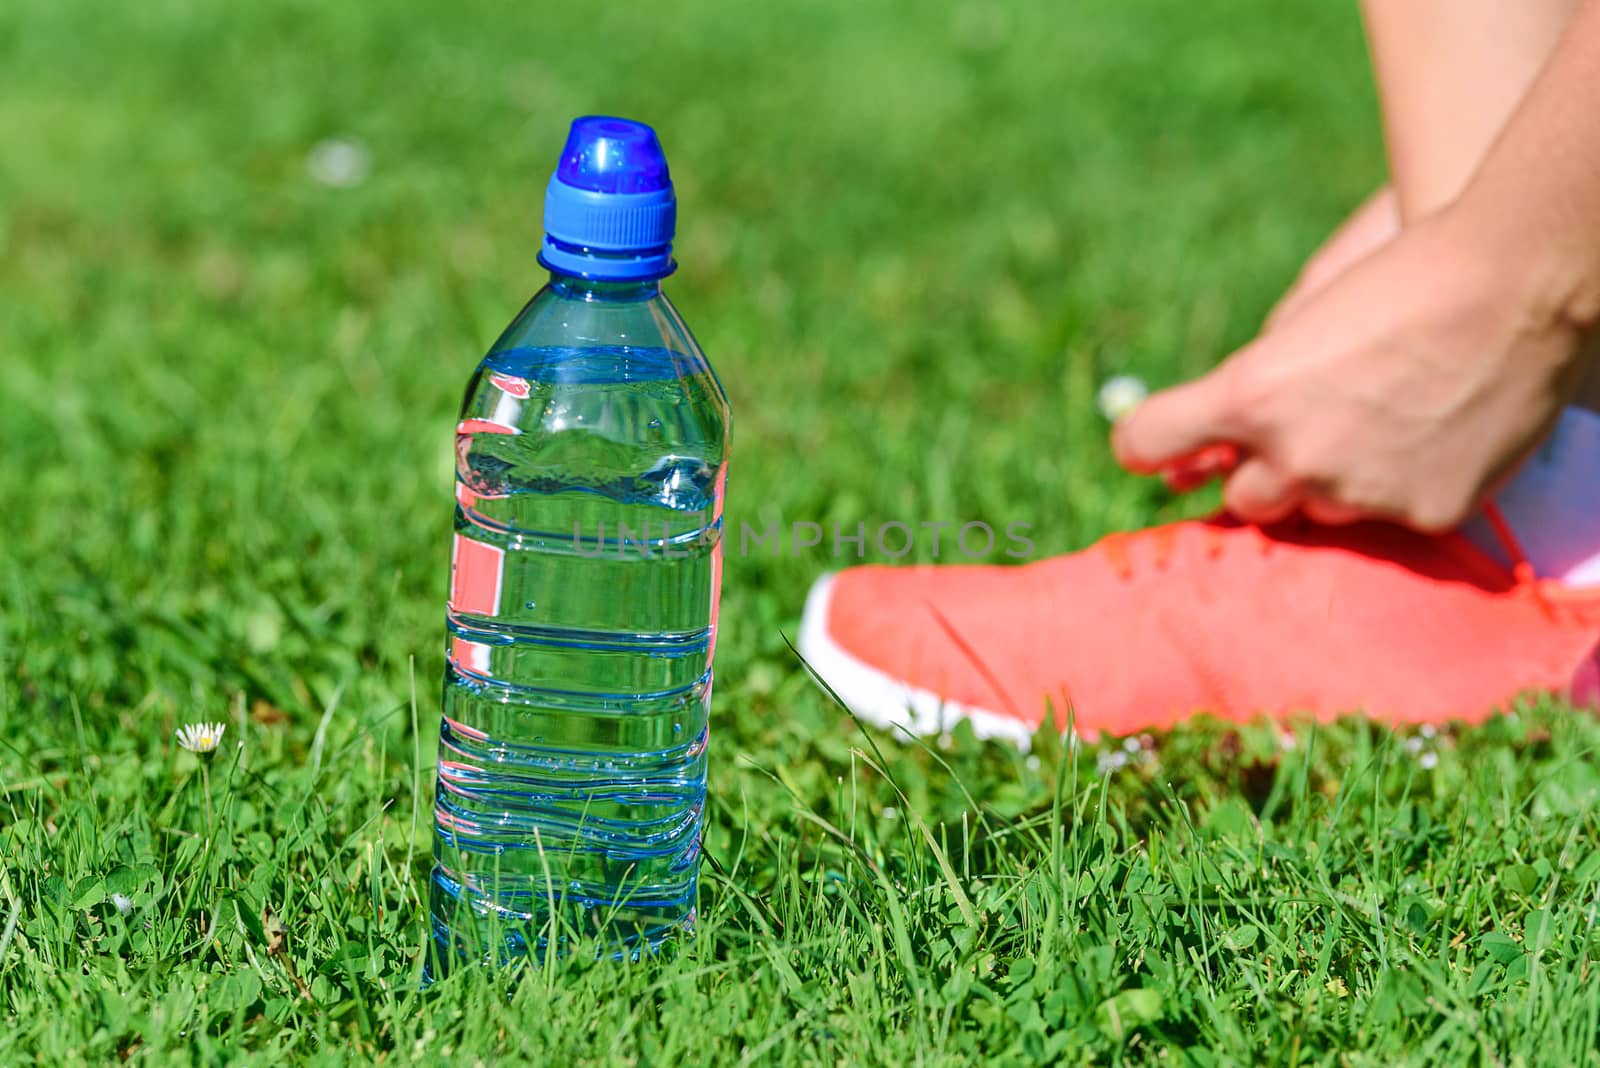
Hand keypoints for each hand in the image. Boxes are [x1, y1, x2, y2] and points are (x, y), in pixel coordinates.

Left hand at [1113, 210, 1589, 531]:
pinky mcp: (1423, 515)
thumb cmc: (1406, 281)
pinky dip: (1396, 492)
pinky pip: (1385, 524)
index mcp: (1249, 396)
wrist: (1526, 284)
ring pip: (1314, 516)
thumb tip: (1201, 441)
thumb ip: (1247, 383)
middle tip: (1301, 436)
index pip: (1147, 443)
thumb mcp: (1301, 320)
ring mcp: (1359, 495)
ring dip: (1328, 485)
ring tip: (1378, 427)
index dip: (1149, 443)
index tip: (1159, 447)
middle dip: (1260, 472)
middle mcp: (1295, 456)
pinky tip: (1428, 444)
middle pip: (1240, 501)